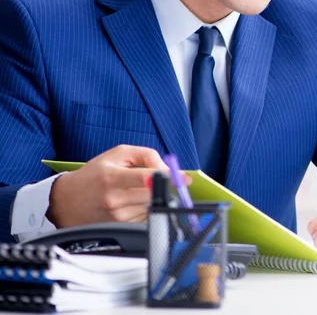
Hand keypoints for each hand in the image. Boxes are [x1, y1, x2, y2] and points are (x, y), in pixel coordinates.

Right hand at [47, 145, 189, 226]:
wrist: (66, 201)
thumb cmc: (95, 174)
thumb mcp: (118, 154)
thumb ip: (145, 155)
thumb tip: (166, 167)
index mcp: (112, 177)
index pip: (147, 178)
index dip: (168, 177)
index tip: (185, 178)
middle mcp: (114, 199)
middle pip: (153, 192)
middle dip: (162, 185)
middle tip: (162, 179)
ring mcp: (116, 216)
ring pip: (151, 204)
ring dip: (152, 196)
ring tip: (135, 189)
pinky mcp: (119, 227)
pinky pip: (144, 216)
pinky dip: (145, 207)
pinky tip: (131, 202)